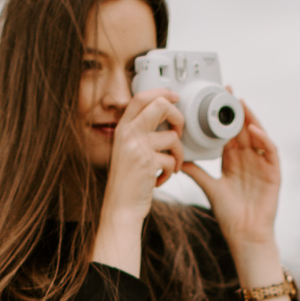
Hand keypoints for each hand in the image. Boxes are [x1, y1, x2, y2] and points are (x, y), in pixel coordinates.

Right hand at [100, 89, 184, 222]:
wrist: (120, 207)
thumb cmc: (127, 182)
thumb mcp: (126, 151)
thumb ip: (139, 133)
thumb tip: (164, 118)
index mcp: (123, 128)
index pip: (141, 97)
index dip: (161, 92)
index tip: (174, 96)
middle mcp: (128, 134)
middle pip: (160, 105)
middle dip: (177, 117)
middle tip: (179, 131)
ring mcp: (137, 147)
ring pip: (173, 137)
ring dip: (178, 155)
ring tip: (171, 166)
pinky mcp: (147, 163)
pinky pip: (172, 159)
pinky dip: (171, 171)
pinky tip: (161, 178)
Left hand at [181, 98, 280, 258]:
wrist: (245, 235)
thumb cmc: (229, 215)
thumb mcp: (209, 188)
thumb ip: (197, 172)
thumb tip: (179, 159)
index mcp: (233, 161)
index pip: (229, 133)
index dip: (223, 116)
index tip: (215, 99)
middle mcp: (249, 159)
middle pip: (244, 129)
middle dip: (237, 110)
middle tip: (227, 91)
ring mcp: (262, 165)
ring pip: (258, 135)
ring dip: (251, 119)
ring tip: (240, 104)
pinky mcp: (273, 173)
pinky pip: (270, 151)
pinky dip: (263, 140)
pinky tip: (254, 130)